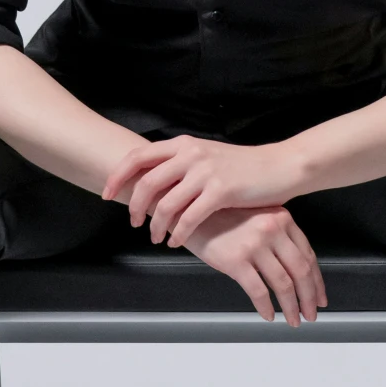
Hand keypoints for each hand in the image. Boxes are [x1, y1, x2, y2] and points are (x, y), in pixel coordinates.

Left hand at [102, 134, 296, 249]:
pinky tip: (177, 241)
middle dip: (135, 207)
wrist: (279, 167)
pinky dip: (178, 234)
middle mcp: (190, 154)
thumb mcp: (206, 156)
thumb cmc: (243, 166)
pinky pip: (189, 218)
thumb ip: (180, 164)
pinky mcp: (221, 190)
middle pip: (146, 182)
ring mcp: (205, 172)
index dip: (117, 176)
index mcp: (183, 144)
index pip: (137, 156)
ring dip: (156, 225)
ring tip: (156, 237)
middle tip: (134, 222)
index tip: (106, 193)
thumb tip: (152, 181)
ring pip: (166, 204)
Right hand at [173, 203, 328, 325]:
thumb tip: (295, 270)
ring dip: (291, 307)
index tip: (318, 297)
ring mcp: (254, 244)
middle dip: (308, 298)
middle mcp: (272, 229)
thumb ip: (276, 235)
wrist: (188, 210)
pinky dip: (266, 307)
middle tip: (310, 314)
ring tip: (293, 320)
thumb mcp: (255, 216)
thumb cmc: (220, 216)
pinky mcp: (236, 260)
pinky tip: (268, 315)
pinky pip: (258, 291)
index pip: (308, 255)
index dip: (316, 281)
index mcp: (282, 218)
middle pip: (301, 271)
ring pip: (283, 284)